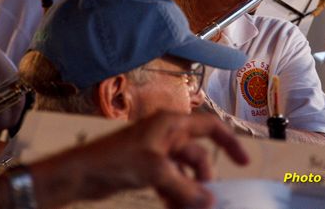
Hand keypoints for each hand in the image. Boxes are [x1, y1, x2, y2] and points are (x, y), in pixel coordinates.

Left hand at [45, 112, 248, 208]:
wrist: (81, 173)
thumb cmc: (115, 160)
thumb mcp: (156, 172)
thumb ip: (185, 187)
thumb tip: (210, 201)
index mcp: (171, 123)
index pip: (210, 127)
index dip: (229, 142)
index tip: (243, 162)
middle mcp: (167, 134)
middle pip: (198, 156)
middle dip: (204, 179)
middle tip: (206, 202)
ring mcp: (157, 151)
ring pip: (185, 172)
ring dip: (189, 190)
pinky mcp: (147, 167)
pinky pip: (171, 181)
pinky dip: (175, 194)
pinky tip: (174, 208)